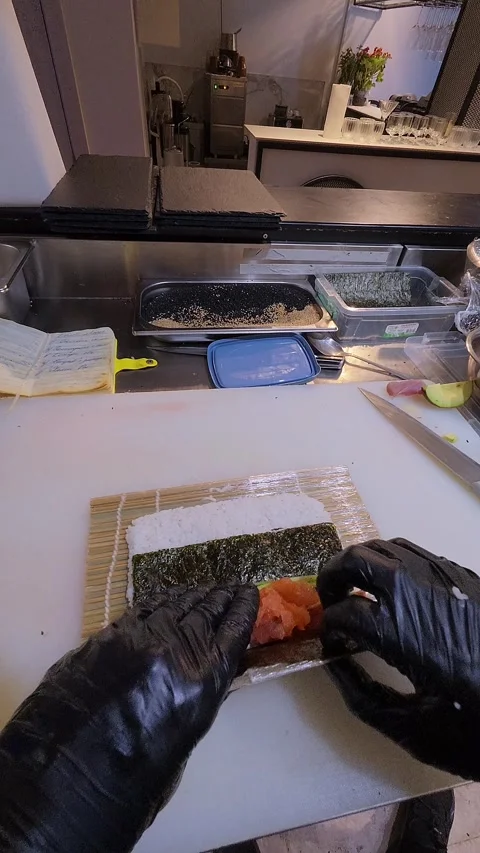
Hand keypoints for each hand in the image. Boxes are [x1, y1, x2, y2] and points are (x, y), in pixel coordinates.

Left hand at [0, 583, 258, 852]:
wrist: (67, 779)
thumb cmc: (135, 779)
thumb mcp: (186, 738)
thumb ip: (198, 694)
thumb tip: (205, 670)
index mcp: (201, 683)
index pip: (231, 631)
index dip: (242, 607)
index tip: (249, 591)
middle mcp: (173, 651)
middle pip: (203, 611)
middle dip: (219, 597)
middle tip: (229, 586)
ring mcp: (137, 639)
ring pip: (173, 605)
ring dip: (191, 596)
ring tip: (202, 589)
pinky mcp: (106, 636)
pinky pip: (142, 610)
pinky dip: (159, 603)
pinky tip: (166, 600)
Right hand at [317, 538, 479, 780]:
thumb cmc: (478, 729)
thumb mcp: (415, 730)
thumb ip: (364, 699)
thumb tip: (335, 668)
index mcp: (403, 632)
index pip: (345, 613)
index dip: (329, 629)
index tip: (330, 645)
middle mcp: (418, 592)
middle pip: (357, 559)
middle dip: (333, 578)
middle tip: (331, 601)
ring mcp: (443, 578)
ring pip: (385, 547)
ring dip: (361, 565)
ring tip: (357, 591)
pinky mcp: (462, 575)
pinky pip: (414, 553)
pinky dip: (391, 563)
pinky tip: (394, 590)